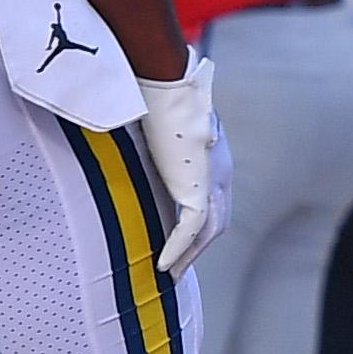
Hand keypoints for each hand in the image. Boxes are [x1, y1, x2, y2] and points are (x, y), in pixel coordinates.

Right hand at [134, 49, 225, 273]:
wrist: (166, 79)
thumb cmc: (158, 88)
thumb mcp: (160, 117)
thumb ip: (155, 134)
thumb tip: (131, 133)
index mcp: (215, 152)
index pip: (213, 197)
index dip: (200, 222)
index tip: (182, 239)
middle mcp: (221, 168)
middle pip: (216, 220)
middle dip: (198, 246)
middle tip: (177, 267)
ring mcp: (214, 178)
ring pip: (208, 230)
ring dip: (189, 255)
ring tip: (169, 274)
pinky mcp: (199, 185)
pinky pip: (191, 228)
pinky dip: (178, 248)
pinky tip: (162, 264)